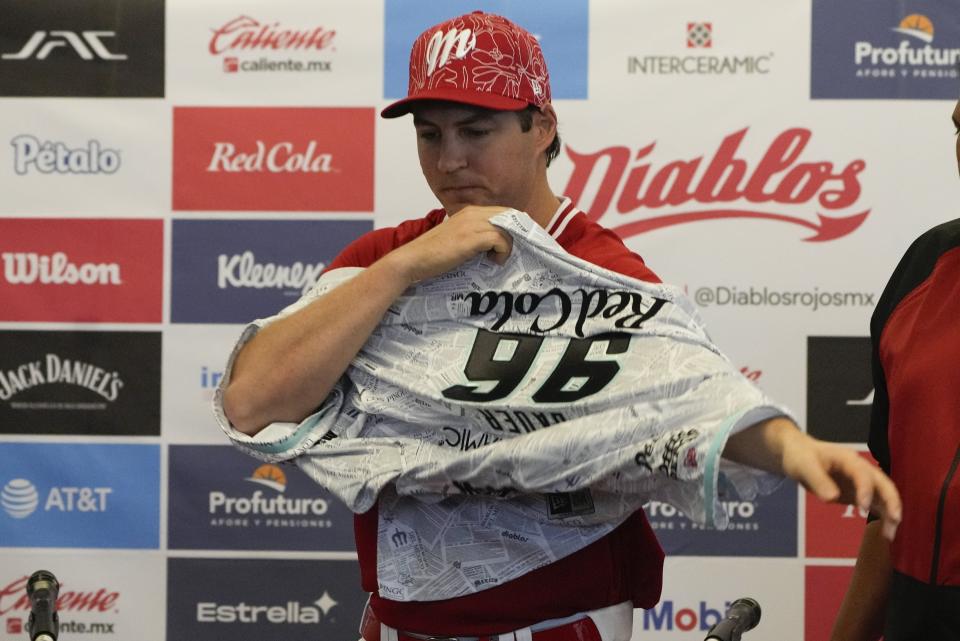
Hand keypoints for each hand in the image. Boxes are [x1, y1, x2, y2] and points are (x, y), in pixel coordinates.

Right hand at [385, 205, 513, 283]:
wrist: (413, 260)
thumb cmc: (434, 255)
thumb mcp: (458, 239)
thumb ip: (474, 235)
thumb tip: (495, 242)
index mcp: (469, 211)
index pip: (503, 212)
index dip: (513, 227)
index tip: (511, 244)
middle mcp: (473, 213)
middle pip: (509, 216)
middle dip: (515, 235)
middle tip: (507, 252)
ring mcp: (472, 224)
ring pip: (507, 229)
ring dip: (507, 246)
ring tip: (496, 259)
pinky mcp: (472, 238)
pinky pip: (501, 240)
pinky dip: (502, 252)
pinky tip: (492, 261)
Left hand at [781, 432, 900, 540]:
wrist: (799, 454)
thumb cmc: (801, 456)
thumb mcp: (804, 466)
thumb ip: (818, 481)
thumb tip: (831, 498)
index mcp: (848, 459)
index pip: (863, 474)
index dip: (866, 490)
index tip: (864, 508)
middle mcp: (861, 469)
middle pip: (883, 484)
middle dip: (891, 502)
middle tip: (894, 521)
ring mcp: (861, 482)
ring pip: (883, 496)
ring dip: (890, 513)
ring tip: (889, 535)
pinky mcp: (859, 493)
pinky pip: (876, 504)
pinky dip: (882, 517)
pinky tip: (885, 532)